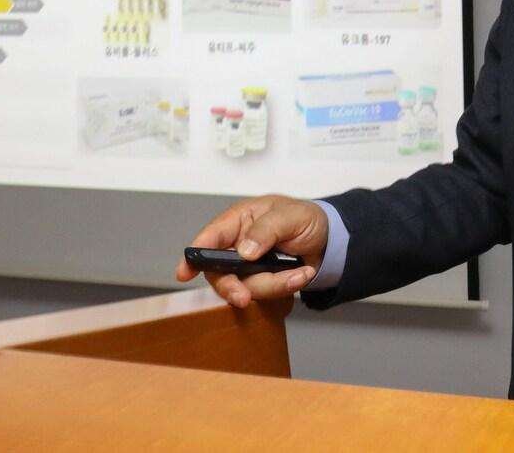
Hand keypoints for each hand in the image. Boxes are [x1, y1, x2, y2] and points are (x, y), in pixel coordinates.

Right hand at [175, 194, 328, 307]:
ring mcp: (249, 266)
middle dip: (233, 287)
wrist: (329, 239)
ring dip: (274, 284)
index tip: (184, 273)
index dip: (194, 255)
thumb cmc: (305, 218)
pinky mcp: (263, 281)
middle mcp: (238, 245)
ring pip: (246, 287)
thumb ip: (266, 229)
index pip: (210, 237)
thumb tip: (243, 251)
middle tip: (244, 298)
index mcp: (239, 220)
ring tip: (301, 272)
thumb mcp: (290, 215)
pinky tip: (302, 274)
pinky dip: (285, 287)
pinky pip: (266, 293)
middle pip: (220, 272)